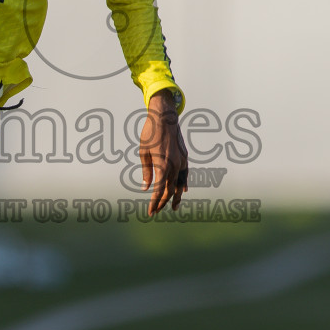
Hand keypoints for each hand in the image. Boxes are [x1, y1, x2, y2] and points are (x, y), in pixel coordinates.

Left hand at [139, 90, 188, 214]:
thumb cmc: (150, 134)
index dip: (154, 202)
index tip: (150, 211)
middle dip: (162, 201)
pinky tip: (183, 190)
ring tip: (174, 208)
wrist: (164, 118)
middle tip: (156, 210)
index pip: (159, 190)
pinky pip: (185, 174)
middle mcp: (174, 165)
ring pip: (179, 184)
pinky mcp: (184, 157)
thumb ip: (146, 172)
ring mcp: (181, 161)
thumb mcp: (143, 153)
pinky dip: (184, 183)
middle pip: (169, 189)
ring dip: (176, 196)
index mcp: (162, 165)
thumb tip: (145, 187)